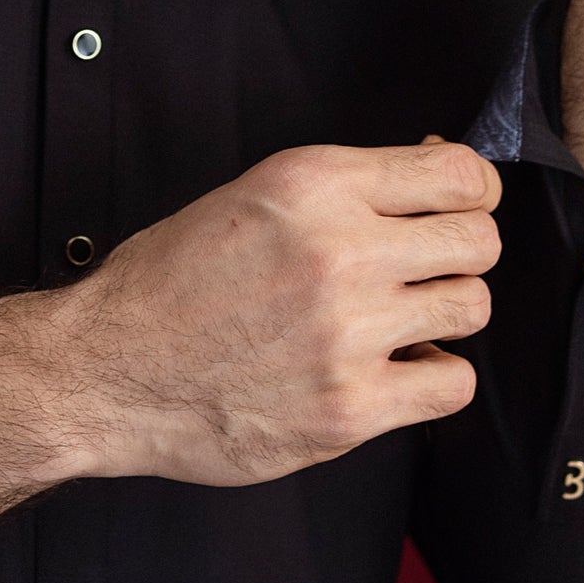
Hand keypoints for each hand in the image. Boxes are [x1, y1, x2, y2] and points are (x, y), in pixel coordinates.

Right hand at [0, 142, 501, 582]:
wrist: (103, 372)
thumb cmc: (166, 286)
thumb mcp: (249, 197)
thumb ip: (341, 190)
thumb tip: (437, 178)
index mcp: (313, 184)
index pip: (459, 174)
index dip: (469, 193)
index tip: (456, 210)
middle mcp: (338, 251)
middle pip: (480, 242)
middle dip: (459, 253)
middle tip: (423, 271)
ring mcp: (348, 334)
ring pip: (472, 308)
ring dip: (443, 315)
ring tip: (395, 323)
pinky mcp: (349, 409)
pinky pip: (453, 384)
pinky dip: (430, 378)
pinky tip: (387, 372)